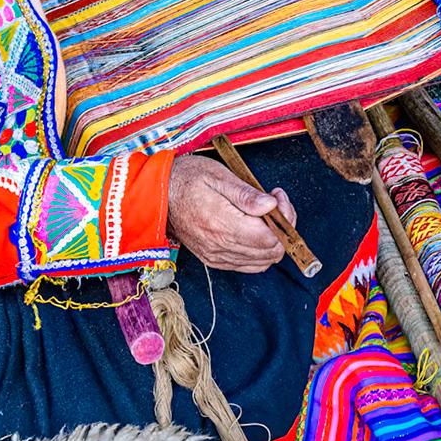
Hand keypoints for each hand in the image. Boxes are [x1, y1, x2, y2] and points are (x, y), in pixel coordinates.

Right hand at [165, 153, 293, 273]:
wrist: (158, 195)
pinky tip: (255, 229)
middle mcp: (220, 246)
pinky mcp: (214, 259)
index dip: (283, 218)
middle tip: (274, 204)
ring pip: (263, 262)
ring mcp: (217, 256)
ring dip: (273, 240)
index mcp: (222, 224)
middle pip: (271, 252)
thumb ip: (246, 194)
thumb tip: (271, 205)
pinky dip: (260, 251)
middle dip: (282, 228)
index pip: (270, 237)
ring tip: (265, 215)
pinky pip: (249, 265)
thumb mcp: (217, 175)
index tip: (276, 197)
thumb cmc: (186, 180)